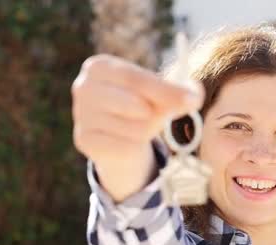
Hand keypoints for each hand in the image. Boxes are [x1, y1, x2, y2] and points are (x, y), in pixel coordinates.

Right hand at [71, 54, 203, 200]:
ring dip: (149, 131)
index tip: (194, 100)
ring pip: (136, 129)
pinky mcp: (84, 140)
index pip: (137, 78)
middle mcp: (83, 88)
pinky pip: (126, 147)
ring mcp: (81, 115)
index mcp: (99, 66)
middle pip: (136, 103)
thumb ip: (178, 91)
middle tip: (170, 116)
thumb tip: (194, 95)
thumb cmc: (141, 105)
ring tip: (142, 126)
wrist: (117, 136)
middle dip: (162, 113)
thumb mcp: (160, 93)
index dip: (167, 90)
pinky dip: (137, 147)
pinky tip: (130, 141)